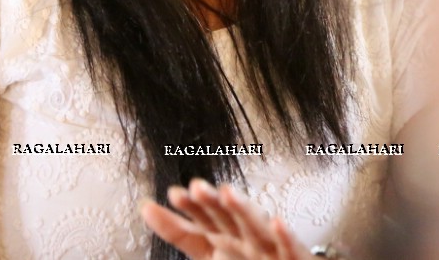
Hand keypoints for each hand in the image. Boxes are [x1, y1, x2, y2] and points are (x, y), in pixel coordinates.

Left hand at [141, 178, 314, 259]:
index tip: (175, 194)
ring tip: (228, 194)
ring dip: (243, 210)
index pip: (203, 220)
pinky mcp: (293, 259)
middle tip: (197, 186)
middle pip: (226, 218)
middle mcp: (245, 237)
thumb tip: (145, 206)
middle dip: (213, 202)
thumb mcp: (205, 249)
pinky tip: (278, 222)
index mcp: (223, 235)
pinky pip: (289, 249)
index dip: (190, 207)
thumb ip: (177, 230)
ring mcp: (269, 248)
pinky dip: (285, 236)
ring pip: (255, 228)